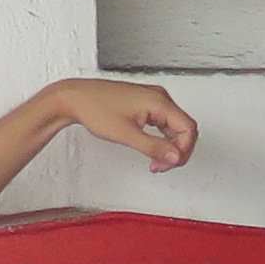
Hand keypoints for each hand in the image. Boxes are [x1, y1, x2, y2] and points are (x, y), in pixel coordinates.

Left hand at [52, 77, 197, 172]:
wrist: (76, 98)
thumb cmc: (95, 108)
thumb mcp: (126, 134)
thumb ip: (153, 147)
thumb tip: (174, 156)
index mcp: (158, 101)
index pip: (188, 128)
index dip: (183, 150)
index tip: (170, 163)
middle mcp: (159, 97)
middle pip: (184, 128)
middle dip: (176, 151)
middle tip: (161, 166)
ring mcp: (152, 99)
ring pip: (174, 127)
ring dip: (168, 147)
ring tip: (155, 162)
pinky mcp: (145, 104)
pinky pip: (163, 123)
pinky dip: (160, 139)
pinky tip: (151, 150)